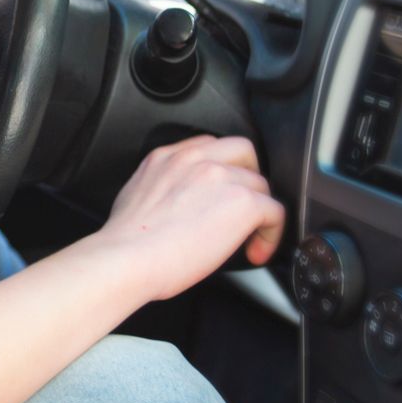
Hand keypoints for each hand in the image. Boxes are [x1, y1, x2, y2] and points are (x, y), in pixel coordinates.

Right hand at [97, 134, 285, 301]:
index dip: (222, 167)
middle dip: (248, 177)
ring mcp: (220, 177)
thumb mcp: (135, 195)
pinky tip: (257, 250)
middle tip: (242, 206)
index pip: (209, 145)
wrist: (128, 257)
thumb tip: (175, 204)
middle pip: (243, 152)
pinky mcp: (242, 202)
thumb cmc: (126, 240)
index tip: (221, 191)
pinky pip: (275, 211)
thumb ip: (160, 186)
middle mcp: (195, 160)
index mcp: (167, 157)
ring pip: (261, 184)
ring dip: (258, 209)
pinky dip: (271, 234)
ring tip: (249, 236)